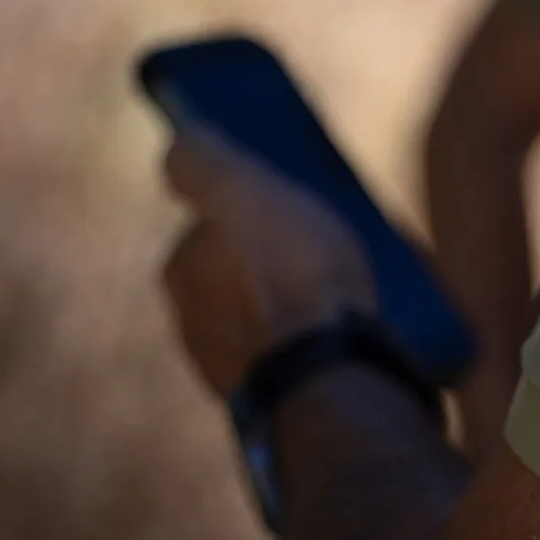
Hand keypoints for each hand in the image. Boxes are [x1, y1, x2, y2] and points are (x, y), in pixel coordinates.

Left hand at [162, 127, 377, 398]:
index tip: (296, 205)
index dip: (255, 209)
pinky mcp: (284, 402)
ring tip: (361, 285)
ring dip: (306, 302)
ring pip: (276, 317)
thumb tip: (177, 136)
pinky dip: (324, 340)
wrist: (330, 377)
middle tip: (333, 241)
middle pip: (244, 273)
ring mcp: (239, 373)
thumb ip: (200, 160)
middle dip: (279, 259)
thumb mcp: (241, 191)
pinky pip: (304, 355)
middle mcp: (195, 328)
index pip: (213, 225)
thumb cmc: (287, 273)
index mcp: (180, 274)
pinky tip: (362, 329)